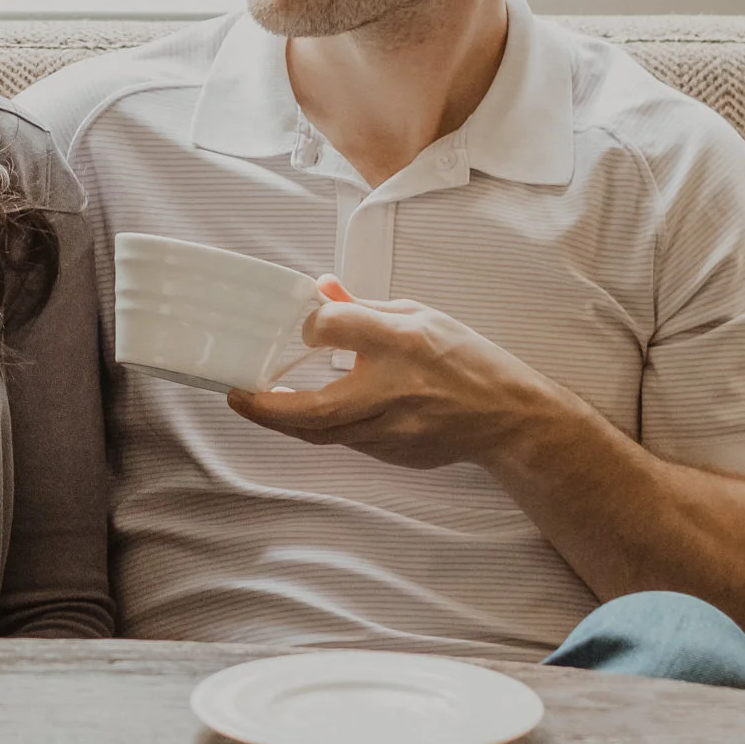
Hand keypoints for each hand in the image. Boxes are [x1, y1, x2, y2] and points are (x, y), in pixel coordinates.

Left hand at [226, 277, 555, 469]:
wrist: (508, 418)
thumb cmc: (466, 360)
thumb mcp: (419, 316)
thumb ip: (364, 308)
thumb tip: (320, 289)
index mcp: (402, 343)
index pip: (336, 327)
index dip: (312, 323)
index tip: (305, 324)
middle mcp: (394, 389)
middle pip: (314, 409)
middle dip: (266, 408)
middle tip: (236, 396)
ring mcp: (393, 430)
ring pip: (322, 434)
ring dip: (285, 421)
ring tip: (259, 403)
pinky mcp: (394, 454)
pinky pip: (346, 441)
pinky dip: (322, 427)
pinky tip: (308, 413)